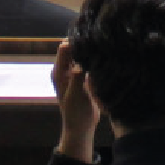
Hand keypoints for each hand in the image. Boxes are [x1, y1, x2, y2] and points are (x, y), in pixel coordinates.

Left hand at [50, 41, 99, 162]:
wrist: (81, 126)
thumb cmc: (76, 112)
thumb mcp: (75, 95)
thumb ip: (76, 78)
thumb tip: (79, 64)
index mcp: (59, 72)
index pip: (64, 49)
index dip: (75, 42)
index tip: (90, 39)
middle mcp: (65, 69)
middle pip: (73, 48)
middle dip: (83, 44)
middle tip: (99, 40)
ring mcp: (74, 72)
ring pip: (81, 54)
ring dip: (90, 51)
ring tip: (103, 47)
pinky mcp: (83, 77)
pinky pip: (88, 62)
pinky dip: (94, 59)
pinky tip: (105, 57)